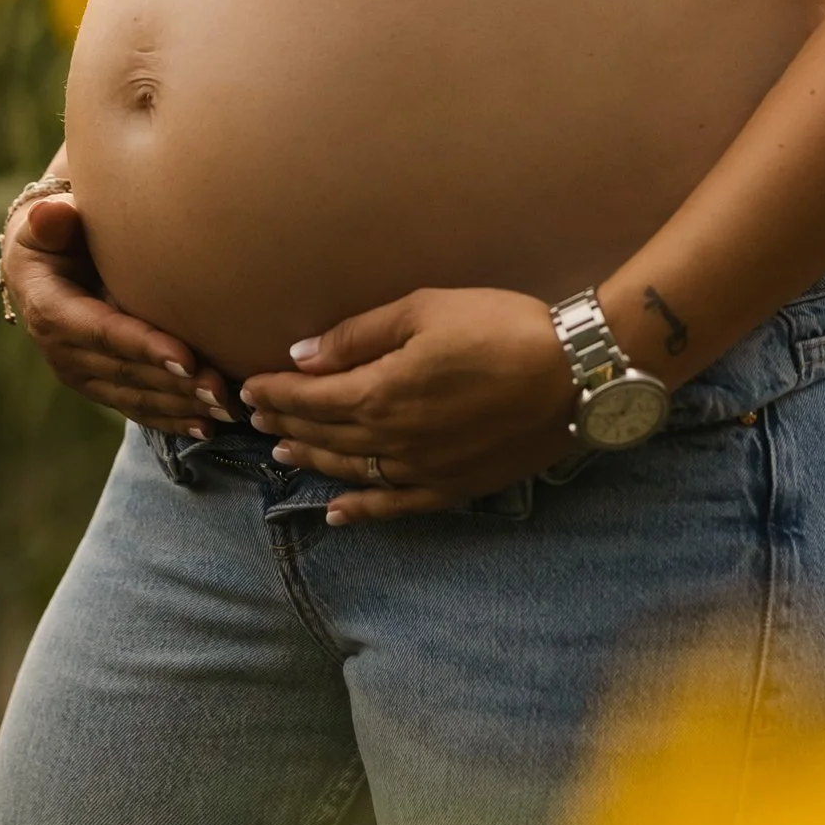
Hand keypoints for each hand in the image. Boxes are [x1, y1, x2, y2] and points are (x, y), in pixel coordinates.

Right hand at [1, 175, 232, 434]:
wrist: (40, 267)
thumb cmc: (54, 234)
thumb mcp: (46, 224)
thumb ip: (52, 221)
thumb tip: (51, 214)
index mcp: (51, 312)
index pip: (103, 332)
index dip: (144, 347)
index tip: (186, 358)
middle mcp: (64, 353)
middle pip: (127, 372)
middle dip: (176, 385)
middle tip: (223, 389)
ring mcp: (82, 375)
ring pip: (137, 396)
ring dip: (182, 406)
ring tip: (227, 408)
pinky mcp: (100, 386)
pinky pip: (137, 407)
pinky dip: (171, 419)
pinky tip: (206, 428)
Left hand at [238, 287, 577, 521]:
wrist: (574, 374)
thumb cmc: (501, 327)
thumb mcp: (425, 310)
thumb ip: (358, 336)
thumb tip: (301, 356)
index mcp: (380, 392)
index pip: (309, 399)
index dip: (275, 395)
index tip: (250, 389)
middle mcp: (392, 440)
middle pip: (324, 436)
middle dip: (286, 425)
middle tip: (256, 419)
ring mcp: (422, 470)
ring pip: (351, 472)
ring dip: (312, 462)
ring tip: (283, 454)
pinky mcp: (452, 487)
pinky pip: (394, 507)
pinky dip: (361, 511)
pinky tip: (337, 514)